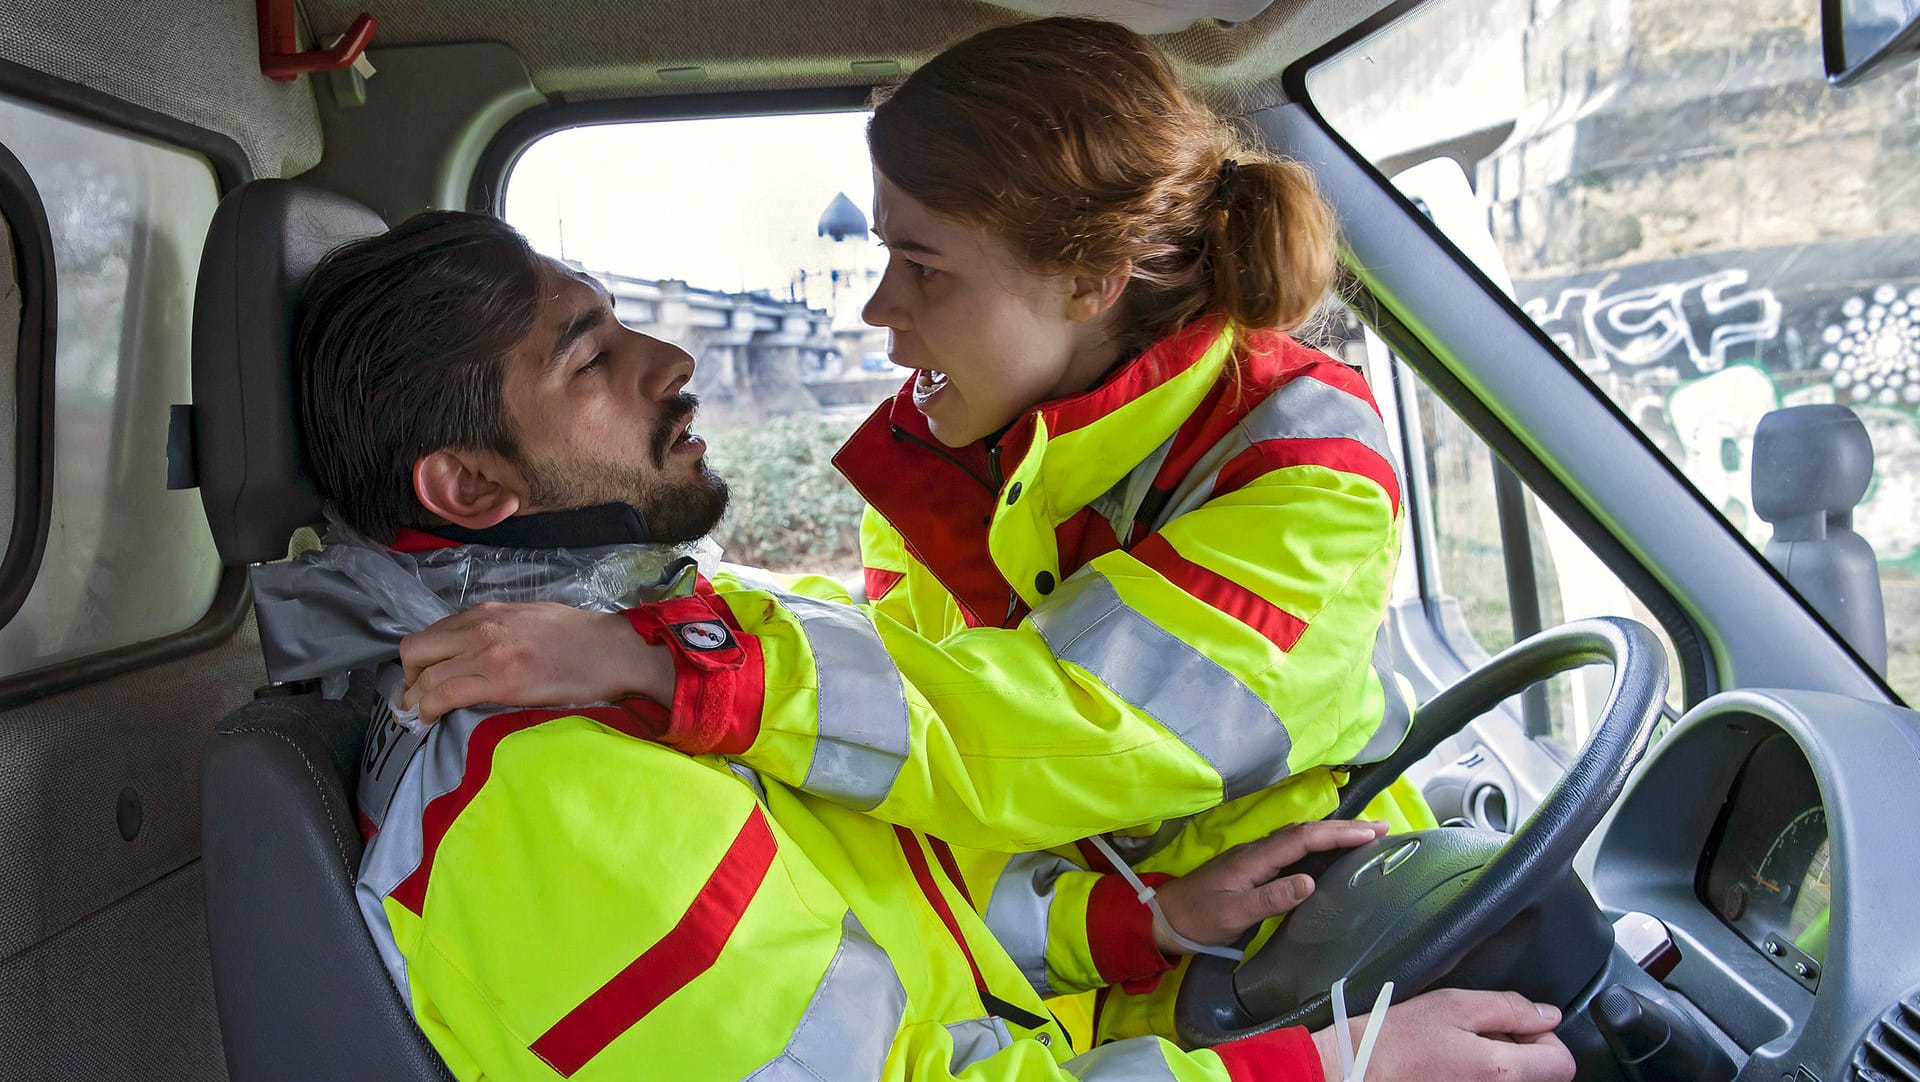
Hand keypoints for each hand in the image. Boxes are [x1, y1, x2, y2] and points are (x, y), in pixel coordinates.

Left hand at [398, 601, 674, 721]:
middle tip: (418, 698)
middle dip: (409, 678)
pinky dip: (428, 710)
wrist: (613, 650)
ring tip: (419, 716)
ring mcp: (488, 653)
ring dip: (414, 700)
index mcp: (489, 612)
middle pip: (415, 650)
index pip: (432, 633)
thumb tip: (478, 648)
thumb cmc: (581, 637)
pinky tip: (430, 720)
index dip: (419, 660)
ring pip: (424, 676)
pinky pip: (444, 695)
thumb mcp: (531, 618)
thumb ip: (498, 627)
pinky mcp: (500, 681)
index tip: (421, 679)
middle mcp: (481, 627)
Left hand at [1152, 819, 1388, 953]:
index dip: (1338, 834)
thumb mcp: (1232, 914)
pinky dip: (1316, 845)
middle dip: (1344, 828)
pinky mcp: (1252, 868)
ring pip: (1299, 838)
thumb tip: (1310, 882)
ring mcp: (1254, 858)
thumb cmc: (1197, 918)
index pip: (1303, 839)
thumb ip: (1269, 898)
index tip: (1370, 833)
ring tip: (1365, 836)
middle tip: (1381, 829)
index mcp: (1254, 858)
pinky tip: (1328, 853)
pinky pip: (1292, 849)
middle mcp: (1257, 851)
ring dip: (1332, 834)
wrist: (1163, 917)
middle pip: (1306, 832)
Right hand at [1310, 989, 1573, 1081]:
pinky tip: (1454, 1071)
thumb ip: (1507, 1008)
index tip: (1517, 1029)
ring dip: (1501, 1070)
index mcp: (1499, 1071)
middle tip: (1483, 1038)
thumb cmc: (1394, 1041)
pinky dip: (1481, 1080)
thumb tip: (1547, 1015)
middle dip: (1523, 1055)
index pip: (1562, 1063)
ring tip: (1465, 1056)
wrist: (1355, 1071)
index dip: (1545, 1039)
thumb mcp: (1451, 1005)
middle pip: (1542, 1080)